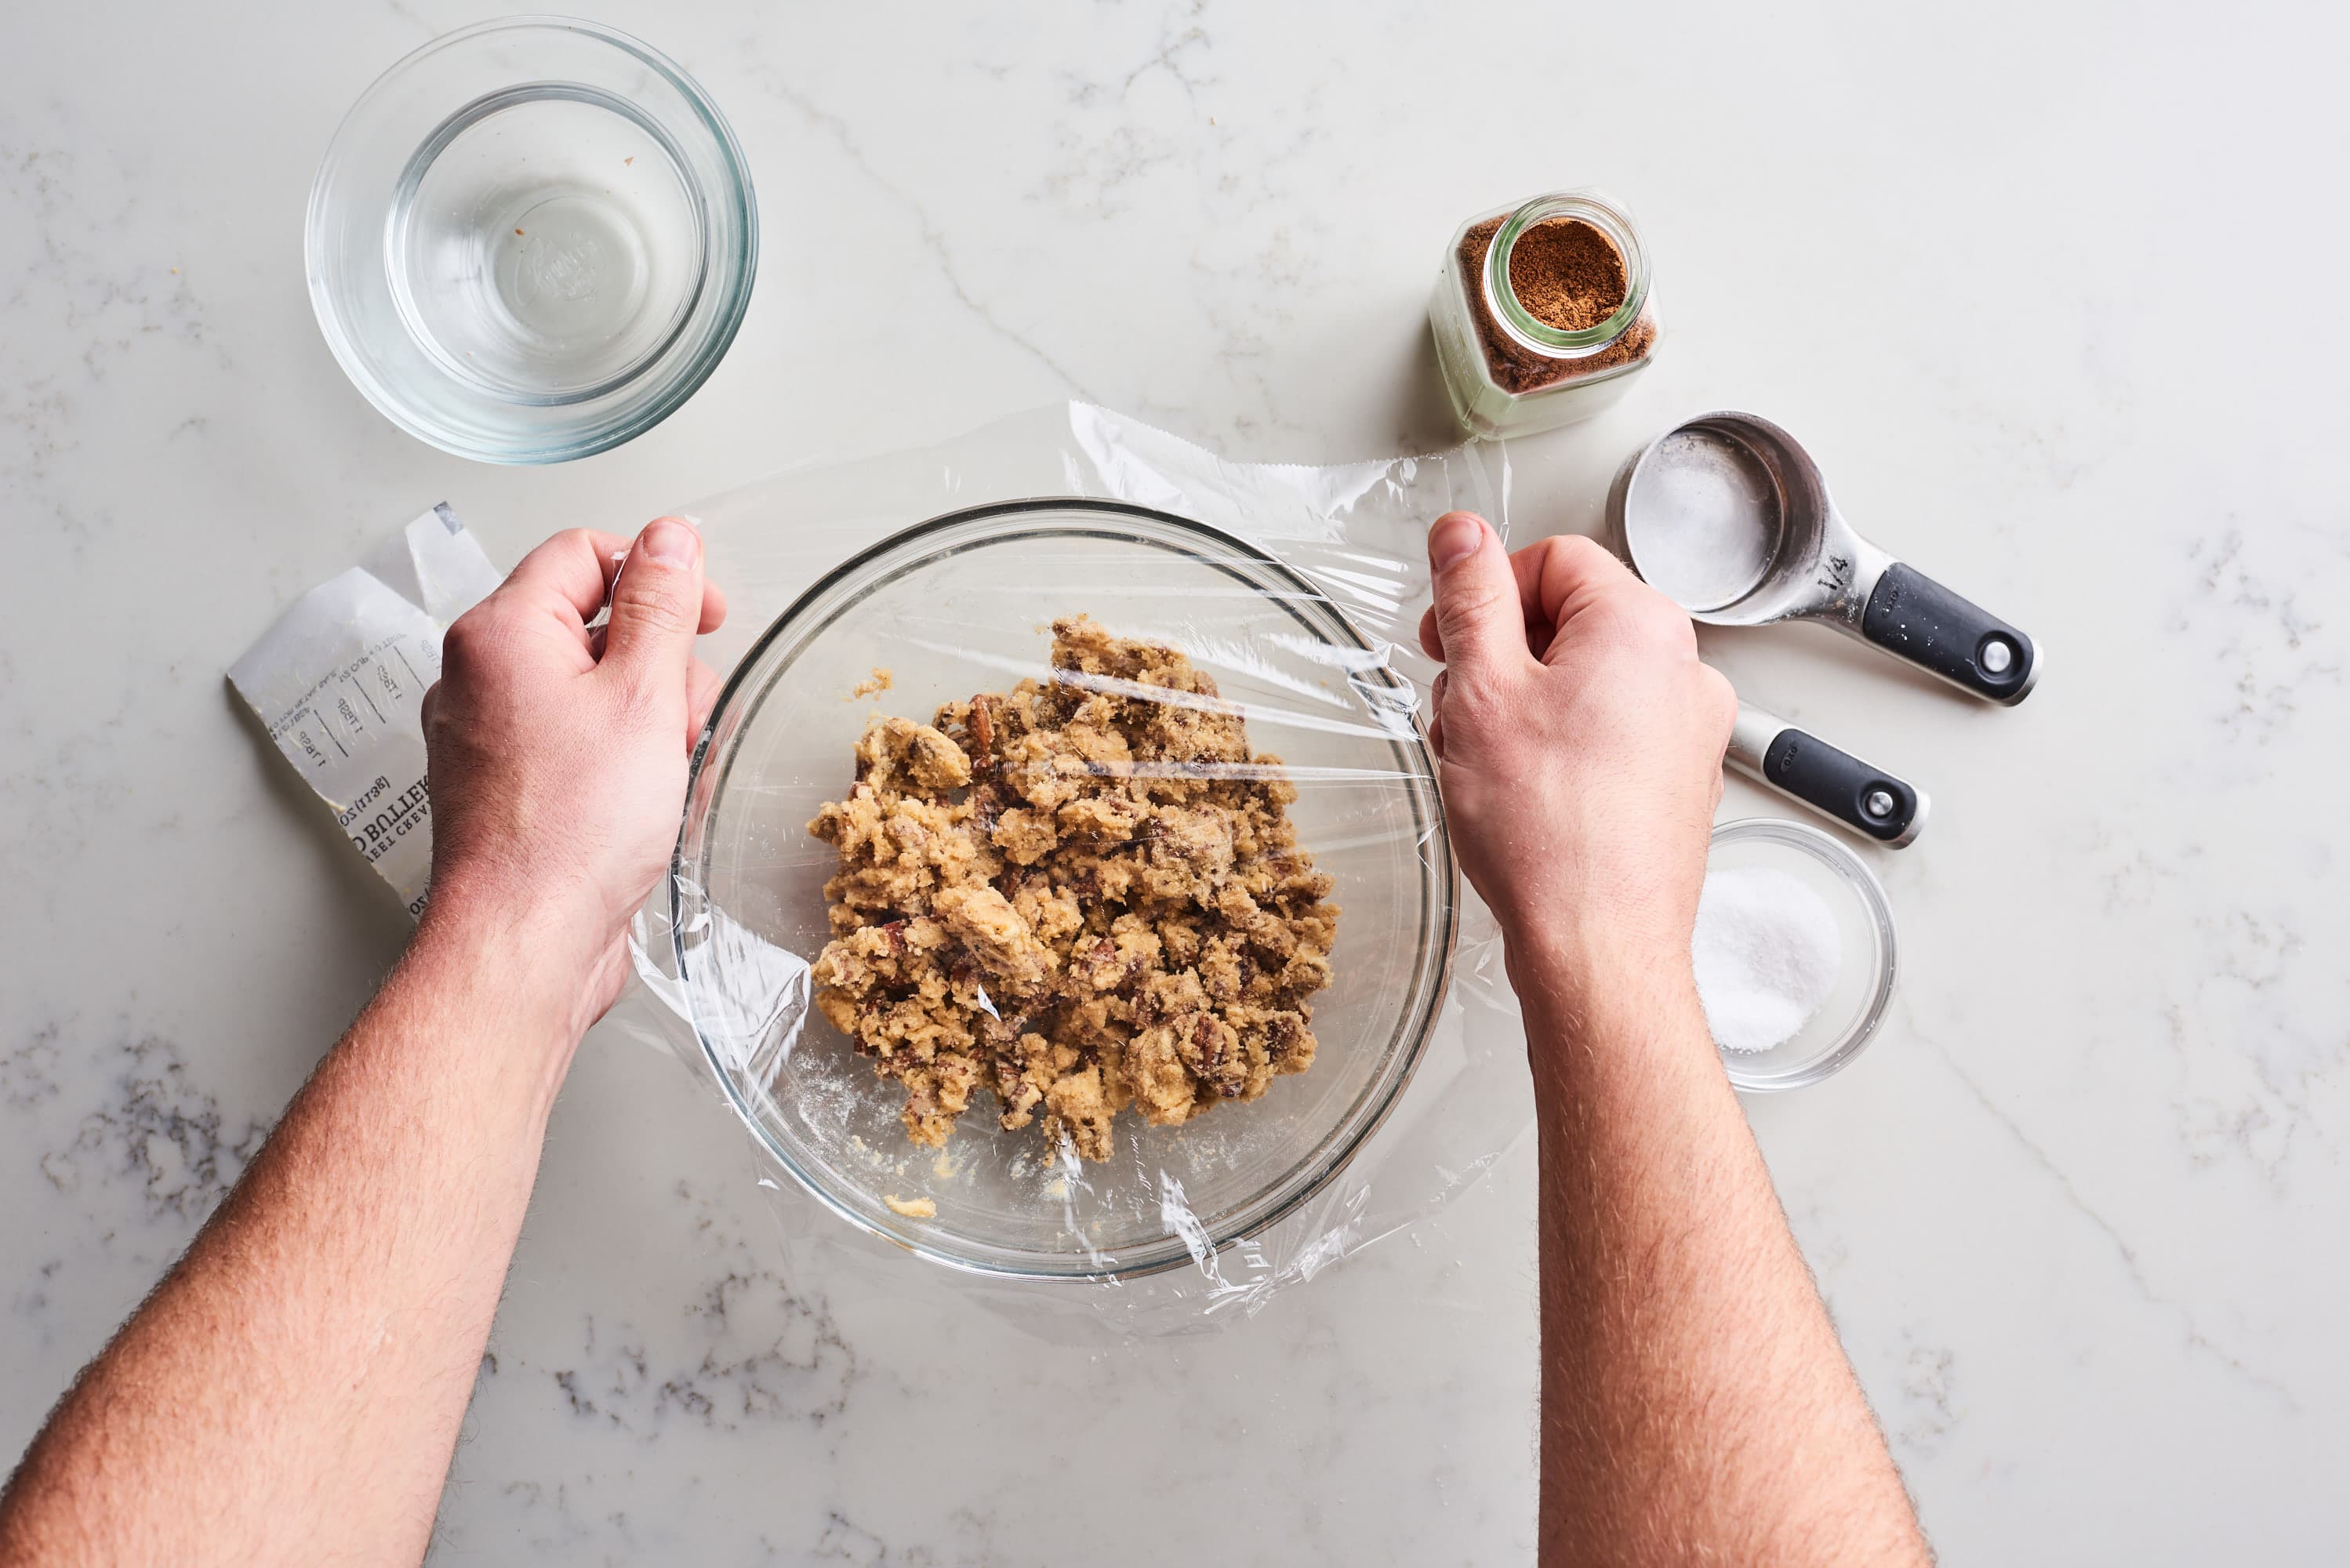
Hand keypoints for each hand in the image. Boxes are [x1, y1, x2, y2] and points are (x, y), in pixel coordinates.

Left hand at [420, 519, 726, 1032]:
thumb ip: (660, 604)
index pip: (584, 553)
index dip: (656, 572)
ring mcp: (488, 733)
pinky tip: (648, 798)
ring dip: (648, 715)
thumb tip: (669, 539)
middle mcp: (479, 675)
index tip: (705, 612)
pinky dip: (620, 757)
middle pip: (590, 621)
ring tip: (669, 767)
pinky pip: (576, 740)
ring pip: (590, 687)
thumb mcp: (645, 696)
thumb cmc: (572, 830)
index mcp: (501, 633)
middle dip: (659, 661)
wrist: (527, 939)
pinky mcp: (507, 785)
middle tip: (686, 710)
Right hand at [1417, 512, 1733, 991]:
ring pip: (1584, 680)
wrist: (1599, 947)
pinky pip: (1608, 733)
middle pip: (1571, 619)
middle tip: (1459, 707)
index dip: (1486, 592)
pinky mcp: (1679, 781)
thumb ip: (1471, 598)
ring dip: (1522, 706)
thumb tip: (1462, 535)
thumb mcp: (1481, 691)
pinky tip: (1522, 794)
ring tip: (1486, 762)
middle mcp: (1684, 669)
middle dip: (1501, 656)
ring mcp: (1689, 729)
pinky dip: (1559, 748)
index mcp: (1642, 626)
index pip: (1553, 558)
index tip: (1448, 635)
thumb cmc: (1550, 835)